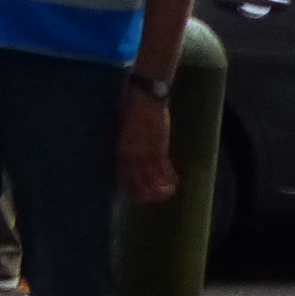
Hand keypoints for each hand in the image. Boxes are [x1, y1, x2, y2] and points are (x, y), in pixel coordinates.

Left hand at [116, 88, 176, 204]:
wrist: (146, 94)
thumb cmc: (132, 108)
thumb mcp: (123, 128)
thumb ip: (124, 143)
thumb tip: (123, 157)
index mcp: (121, 147)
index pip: (123, 173)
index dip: (129, 186)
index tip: (134, 196)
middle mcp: (132, 151)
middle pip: (137, 178)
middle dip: (143, 191)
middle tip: (148, 201)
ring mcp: (147, 148)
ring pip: (152, 174)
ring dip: (158, 187)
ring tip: (165, 195)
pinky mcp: (160, 143)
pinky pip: (165, 164)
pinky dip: (169, 174)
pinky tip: (174, 183)